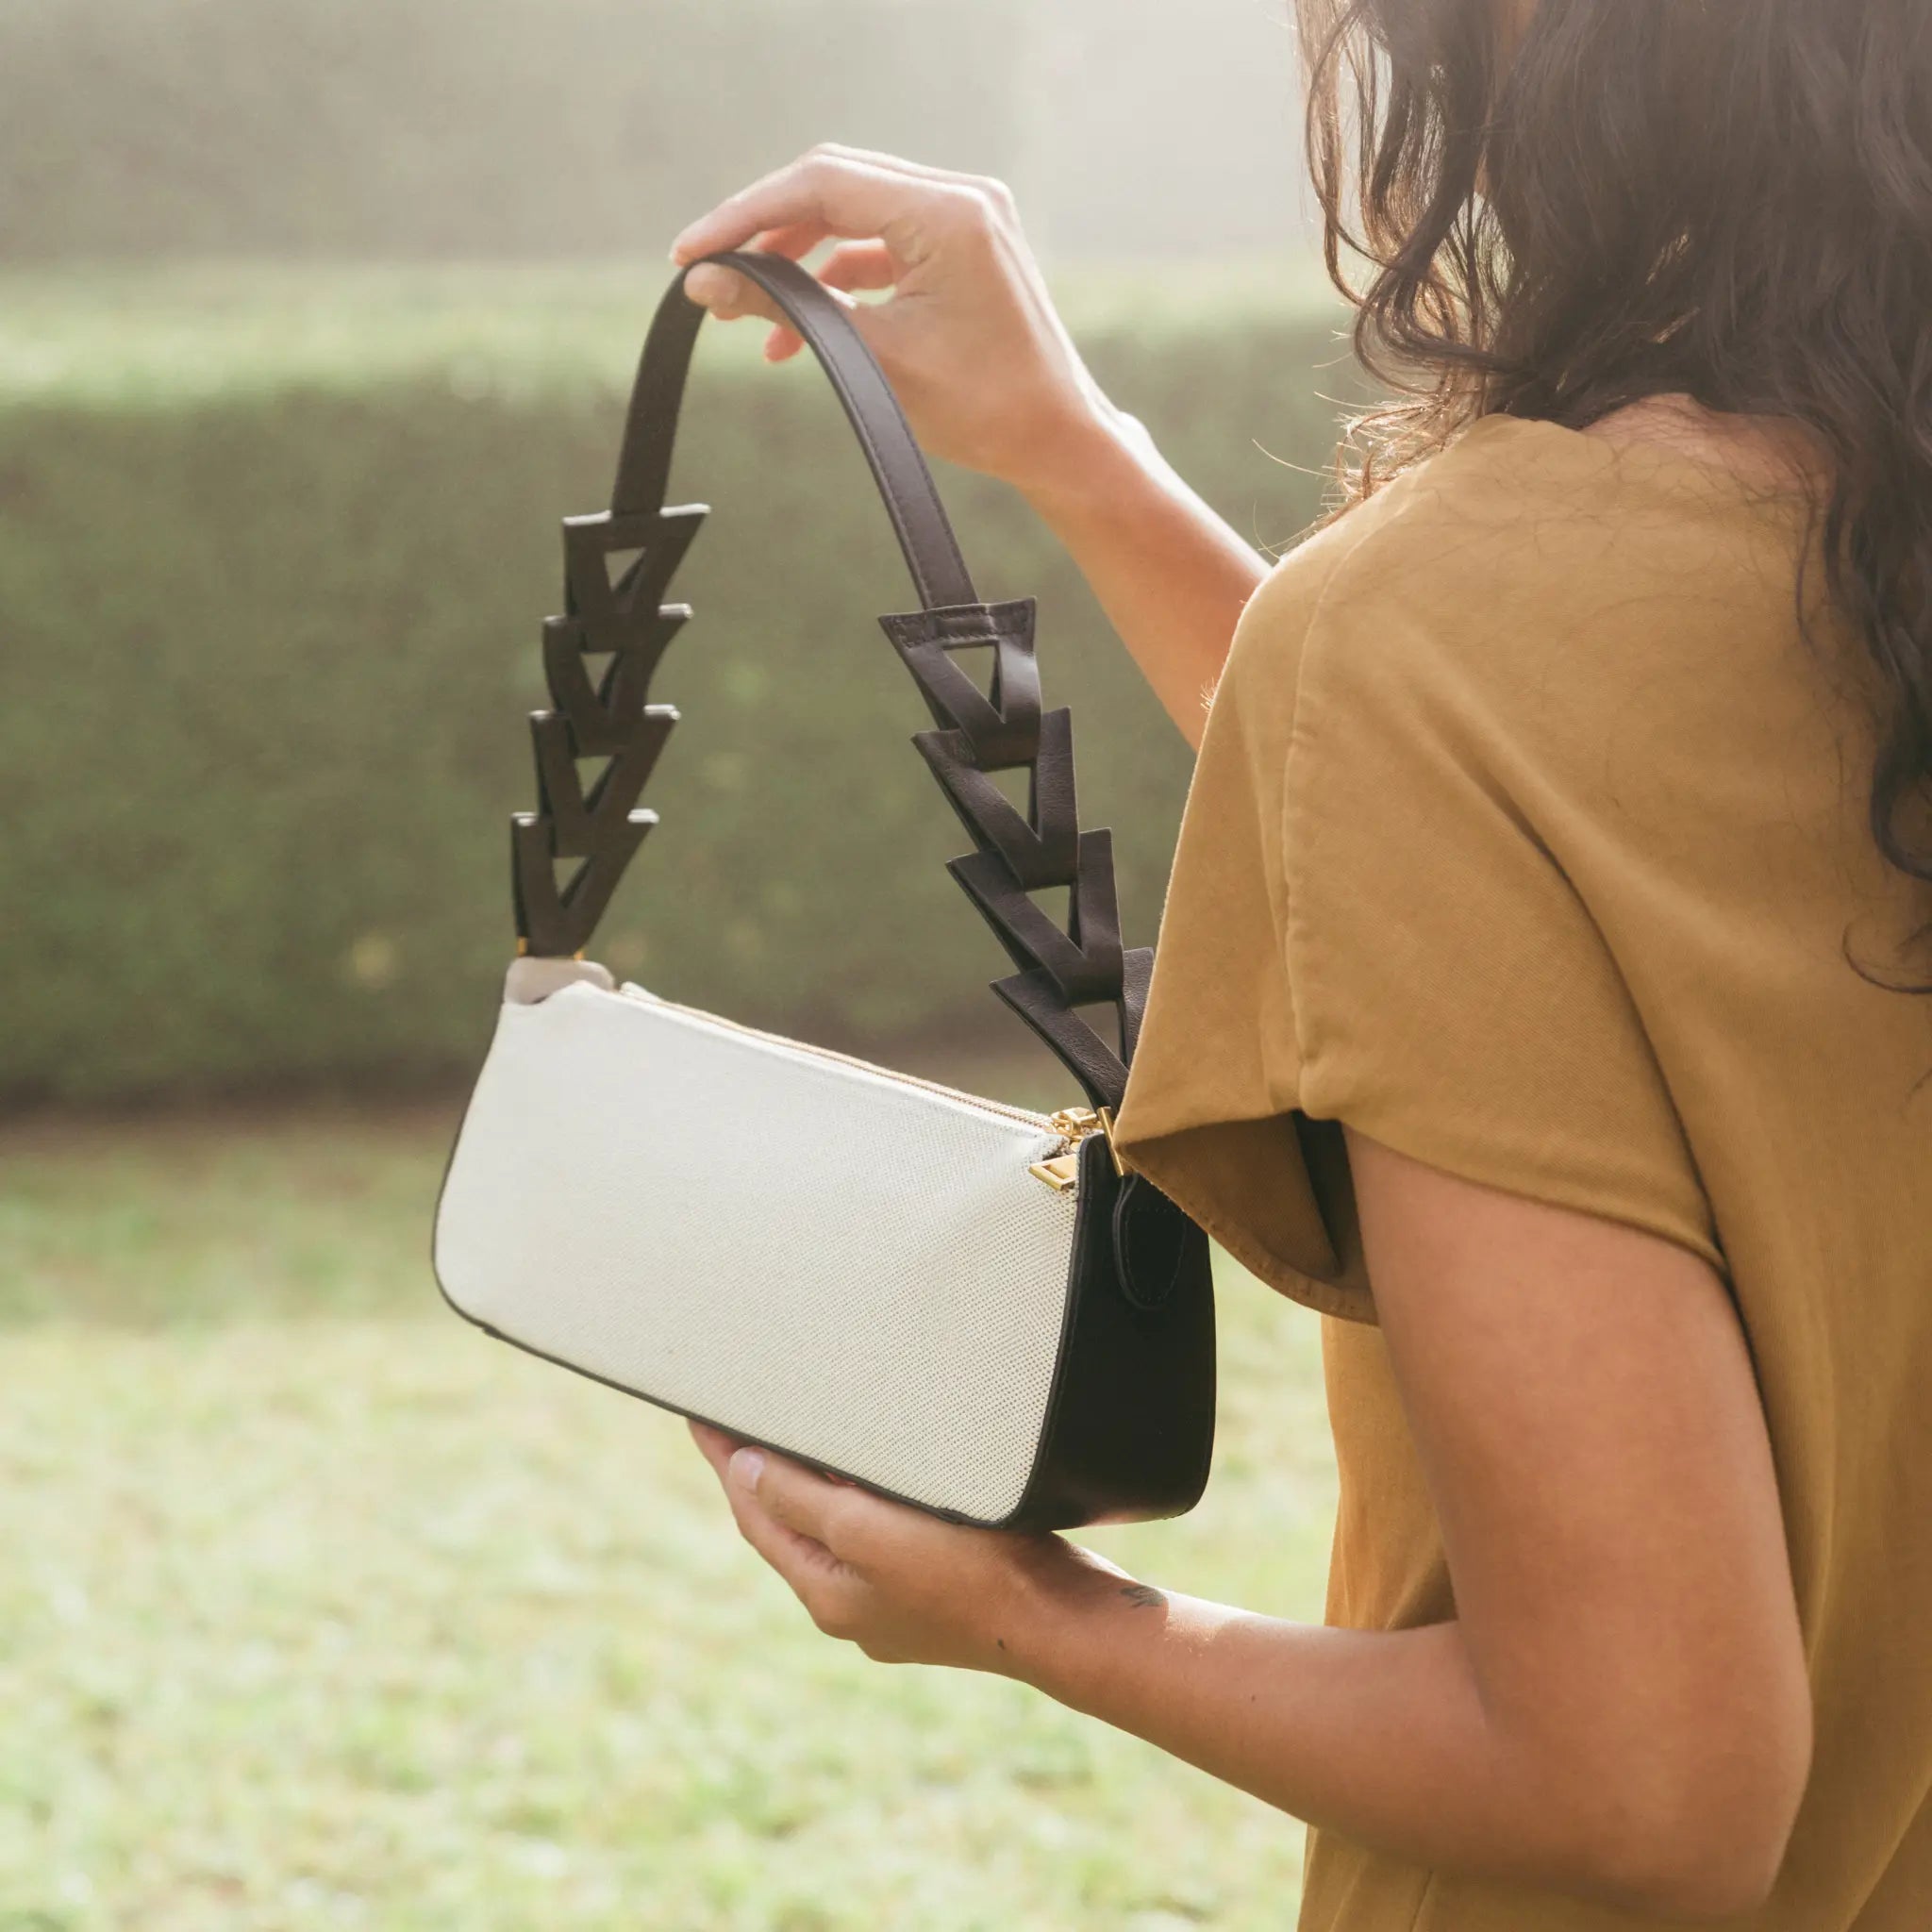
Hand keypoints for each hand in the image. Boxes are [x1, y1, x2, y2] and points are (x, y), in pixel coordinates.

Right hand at [669, 144, 1122, 500]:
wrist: (1057, 442)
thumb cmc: (983, 409)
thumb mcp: (874, 360)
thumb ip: (789, 310)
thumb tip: (708, 282)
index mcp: (949, 214)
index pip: (822, 184)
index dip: (745, 215)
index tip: (692, 252)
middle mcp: (961, 198)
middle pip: (833, 186)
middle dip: (765, 231)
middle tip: (709, 273)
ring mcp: (965, 218)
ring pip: (852, 214)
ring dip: (795, 258)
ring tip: (746, 311)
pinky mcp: (962, 246)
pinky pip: (880, 244)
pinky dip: (835, 278)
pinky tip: (795, 329)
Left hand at [688, 1418, 1121, 1671]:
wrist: (1063, 1622)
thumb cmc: (970, 1571)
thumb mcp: (868, 1530)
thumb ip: (801, 1502)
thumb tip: (743, 1472)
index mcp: (827, 1595)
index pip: (755, 1515)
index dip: (725, 1460)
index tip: (699, 1414)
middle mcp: (853, 1608)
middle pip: (791, 1527)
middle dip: (763, 1473)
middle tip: (738, 1419)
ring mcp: (897, 1606)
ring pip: (836, 1532)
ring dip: (813, 1485)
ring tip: (797, 1436)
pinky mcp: (940, 1592)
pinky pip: (879, 1537)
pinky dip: (861, 1500)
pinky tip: (877, 1475)